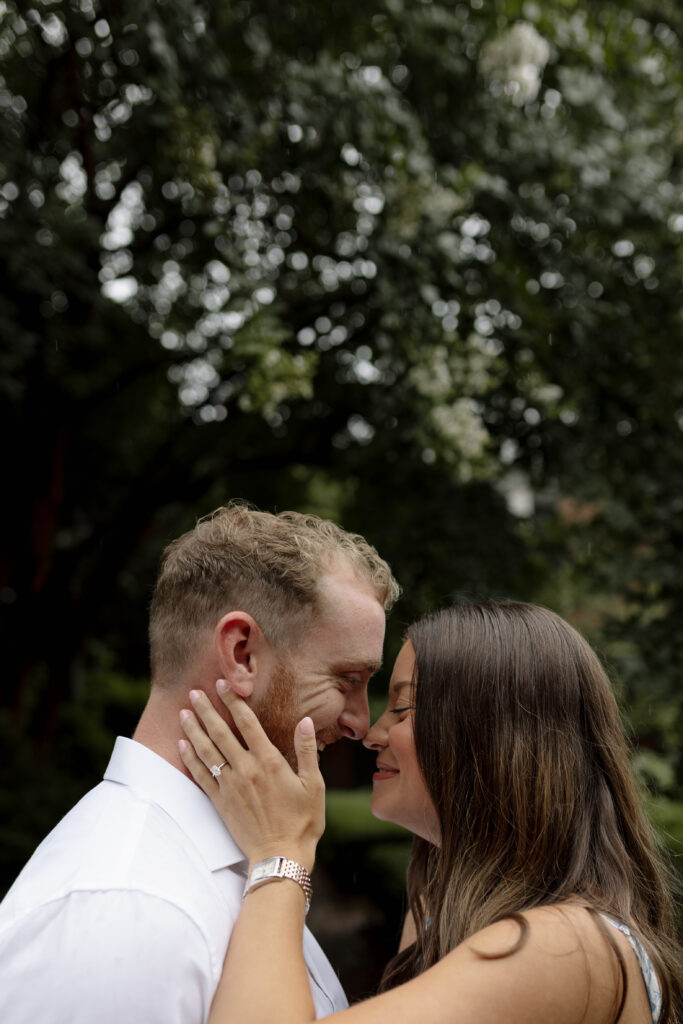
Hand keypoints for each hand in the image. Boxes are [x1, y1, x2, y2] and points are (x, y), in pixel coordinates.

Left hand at [178, 681, 324, 871]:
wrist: (280, 856)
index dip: (234, 701)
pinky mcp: (220, 802)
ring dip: (194, 729)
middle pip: (221, 732)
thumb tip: (306, 721)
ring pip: (207, 751)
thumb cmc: (303, 821)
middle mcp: (246, 769)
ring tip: (183, 712)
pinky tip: (182, 744)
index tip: (223, 684)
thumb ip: (306, 751)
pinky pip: (201, 775)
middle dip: (207, 709)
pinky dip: (190, 758)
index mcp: (269, 761)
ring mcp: (230, 786)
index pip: (248, 723)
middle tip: (194, 691)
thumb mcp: (314, 785)